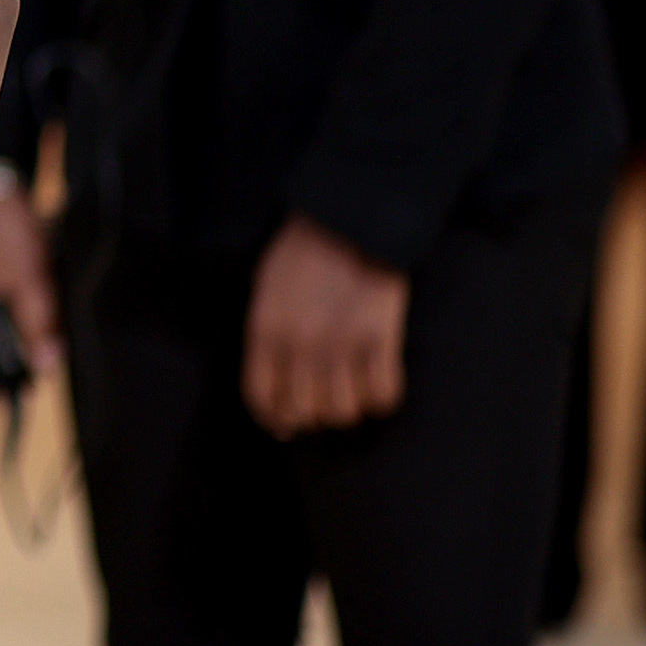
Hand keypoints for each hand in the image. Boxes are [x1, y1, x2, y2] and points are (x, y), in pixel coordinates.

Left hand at [240, 213, 408, 437]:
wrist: (348, 218)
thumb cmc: (304, 253)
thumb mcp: (266, 291)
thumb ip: (266, 339)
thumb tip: (274, 395)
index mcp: (265, 330)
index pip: (261, 396)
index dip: (274, 419)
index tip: (286, 427)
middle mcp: (299, 344)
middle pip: (304, 413)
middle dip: (315, 415)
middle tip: (326, 399)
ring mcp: (340, 343)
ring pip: (343, 412)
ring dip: (350, 408)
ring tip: (354, 387)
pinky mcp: (380, 337)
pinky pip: (383, 395)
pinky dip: (383, 397)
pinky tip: (380, 379)